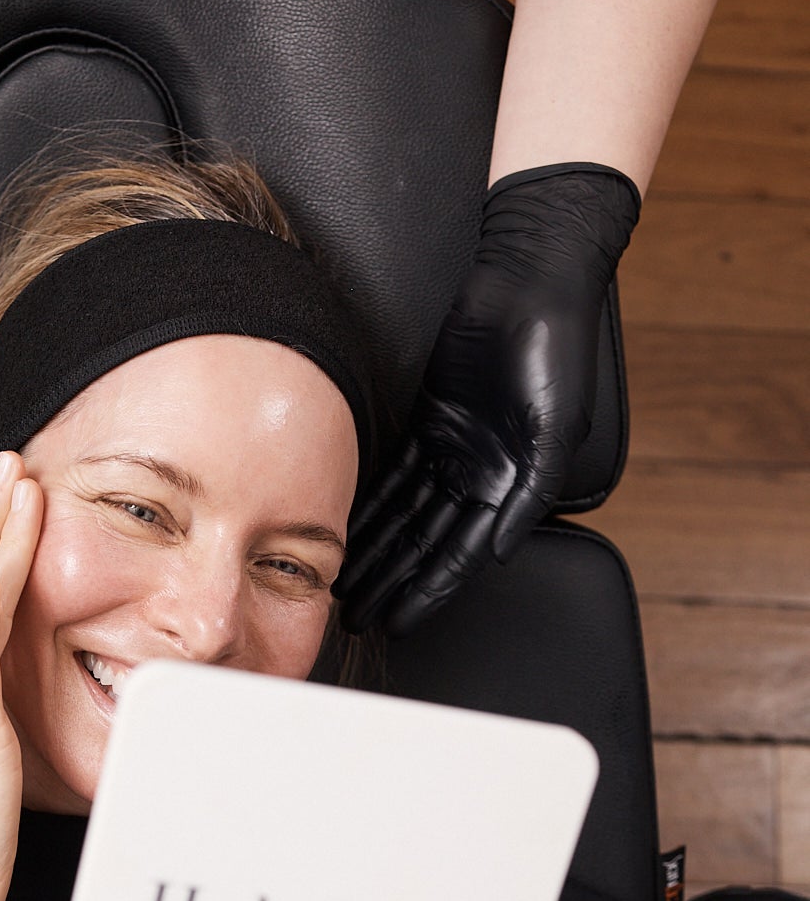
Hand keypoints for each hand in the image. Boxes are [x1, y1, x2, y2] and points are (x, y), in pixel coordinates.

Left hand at [336, 164, 639, 636]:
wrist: (531, 277)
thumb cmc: (557, 346)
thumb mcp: (555, 427)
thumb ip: (530, 495)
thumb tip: (498, 549)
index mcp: (512, 483)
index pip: (461, 554)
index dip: (428, 592)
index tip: (396, 622)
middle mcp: (479, 473)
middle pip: (426, 543)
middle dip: (391, 582)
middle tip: (355, 617)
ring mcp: (452, 448)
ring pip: (404, 514)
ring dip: (375, 551)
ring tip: (343, 585)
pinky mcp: (429, 417)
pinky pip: (392, 471)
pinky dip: (369, 501)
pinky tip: (344, 526)